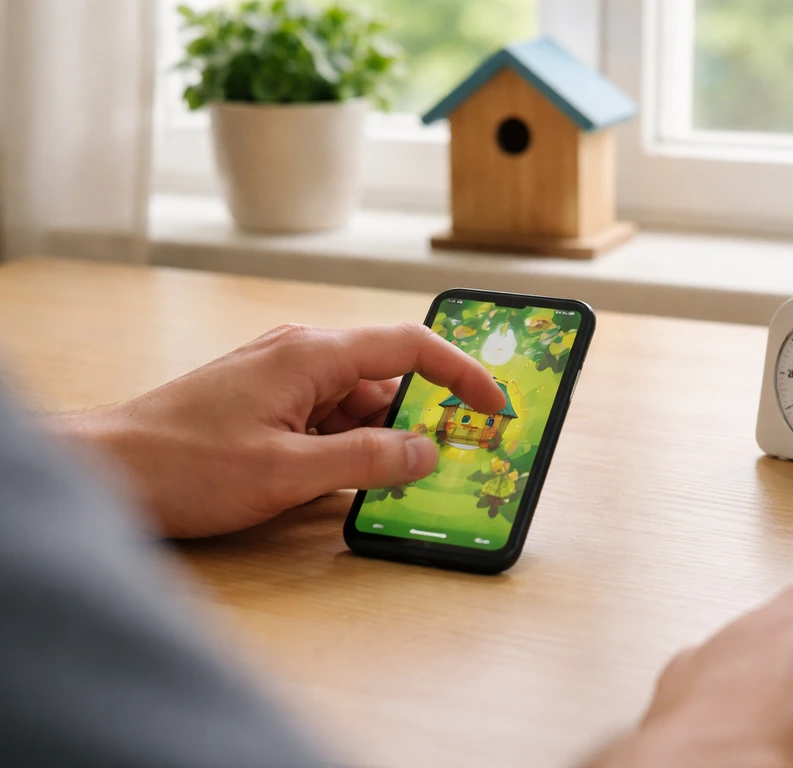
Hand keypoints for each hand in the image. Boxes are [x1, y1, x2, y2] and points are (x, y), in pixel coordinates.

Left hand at [56, 323, 505, 537]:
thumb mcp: (287, 473)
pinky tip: (353, 481)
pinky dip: (349, 446)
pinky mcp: (267, 404)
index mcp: (311, 354)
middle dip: (422, 417)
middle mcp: (300, 355)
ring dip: (381, 439)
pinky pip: (327, 418)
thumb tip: (426, 452)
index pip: (408, 347)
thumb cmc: (182, 465)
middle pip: (385, 379)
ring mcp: (281, 379)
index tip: (493, 404)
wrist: (106, 470)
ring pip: (356, 404)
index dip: (461, 373)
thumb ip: (367, 460)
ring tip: (403, 480)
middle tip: (456, 455)